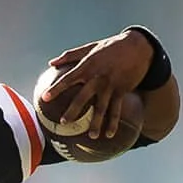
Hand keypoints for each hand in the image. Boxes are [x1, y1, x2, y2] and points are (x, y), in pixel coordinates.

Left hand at [40, 30, 154, 144]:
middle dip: (72, 111)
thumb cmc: (111, 46)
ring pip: (101, 107)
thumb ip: (70, 56)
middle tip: (63, 122)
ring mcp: (110, 85)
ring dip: (96, 123)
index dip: (56, 89)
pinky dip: (113, 123)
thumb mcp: (90, 47)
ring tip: (92, 136)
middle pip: (82, 97)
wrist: (138, 47)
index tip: (44, 98)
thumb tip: (51, 63)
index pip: (68, 79)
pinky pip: (116, 110)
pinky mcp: (122, 90)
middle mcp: (97, 78)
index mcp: (87, 66)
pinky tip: (109, 134)